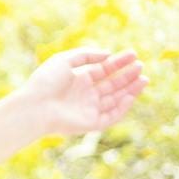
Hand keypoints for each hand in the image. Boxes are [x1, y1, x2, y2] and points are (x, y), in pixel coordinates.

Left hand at [19, 45, 146, 138]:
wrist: (35, 106)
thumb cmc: (46, 82)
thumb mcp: (65, 60)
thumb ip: (87, 55)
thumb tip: (108, 55)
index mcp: (79, 80)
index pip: (104, 70)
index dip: (119, 63)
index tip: (133, 55)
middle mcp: (86, 95)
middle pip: (112, 85)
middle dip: (127, 76)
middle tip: (141, 66)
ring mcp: (89, 109)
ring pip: (115, 100)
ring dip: (130, 90)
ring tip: (143, 78)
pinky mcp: (90, 124)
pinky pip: (111, 116)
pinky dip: (122, 107)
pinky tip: (130, 95)